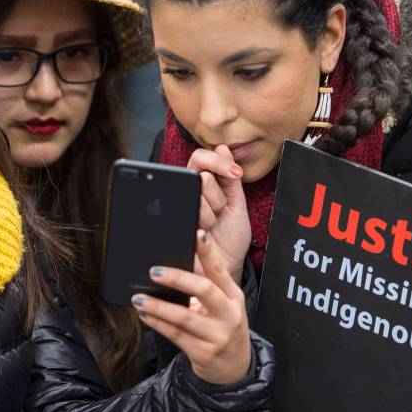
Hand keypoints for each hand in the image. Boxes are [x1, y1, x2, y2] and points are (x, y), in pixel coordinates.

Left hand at [132, 230, 251, 384]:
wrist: (235, 369)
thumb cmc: (224, 328)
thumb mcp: (224, 305)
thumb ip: (207, 285)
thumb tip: (178, 261)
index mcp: (234, 296)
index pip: (220, 270)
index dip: (209, 252)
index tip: (197, 234)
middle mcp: (229, 314)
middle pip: (204, 290)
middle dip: (177, 278)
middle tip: (153, 271)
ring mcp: (218, 336)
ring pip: (184, 317)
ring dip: (159, 306)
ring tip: (139, 298)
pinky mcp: (204, 353)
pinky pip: (175, 335)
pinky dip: (157, 324)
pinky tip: (144, 315)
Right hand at [187, 145, 249, 282]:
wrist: (225, 265)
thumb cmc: (229, 235)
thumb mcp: (236, 202)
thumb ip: (229, 176)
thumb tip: (222, 146)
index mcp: (199, 183)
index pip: (200, 157)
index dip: (217, 161)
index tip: (236, 173)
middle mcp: (186, 193)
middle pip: (201, 176)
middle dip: (219, 195)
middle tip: (221, 210)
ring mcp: (180, 208)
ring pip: (198, 195)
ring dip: (213, 213)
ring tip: (213, 225)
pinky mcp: (175, 223)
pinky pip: (190, 213)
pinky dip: (205, 222)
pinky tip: (207, 232)